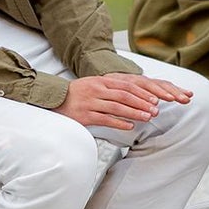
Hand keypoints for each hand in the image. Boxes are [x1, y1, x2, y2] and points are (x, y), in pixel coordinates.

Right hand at [56, 73, 192, 129]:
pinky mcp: (84, 116)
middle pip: (125, 96)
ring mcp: (90, 103)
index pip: (127, 86)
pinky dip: (119, 123)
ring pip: (117, 108)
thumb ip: (112, 87)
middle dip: (142, 103)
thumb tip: (134, 94)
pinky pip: (105, 119)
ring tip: (147, 118)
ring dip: (134, 113)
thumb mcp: (94, 84)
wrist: (53, 99)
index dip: (143, 93)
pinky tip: (130, 126)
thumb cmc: (77, 93)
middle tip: (155, 110)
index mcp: (101, 81)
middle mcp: (97, 90)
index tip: (155, 99)